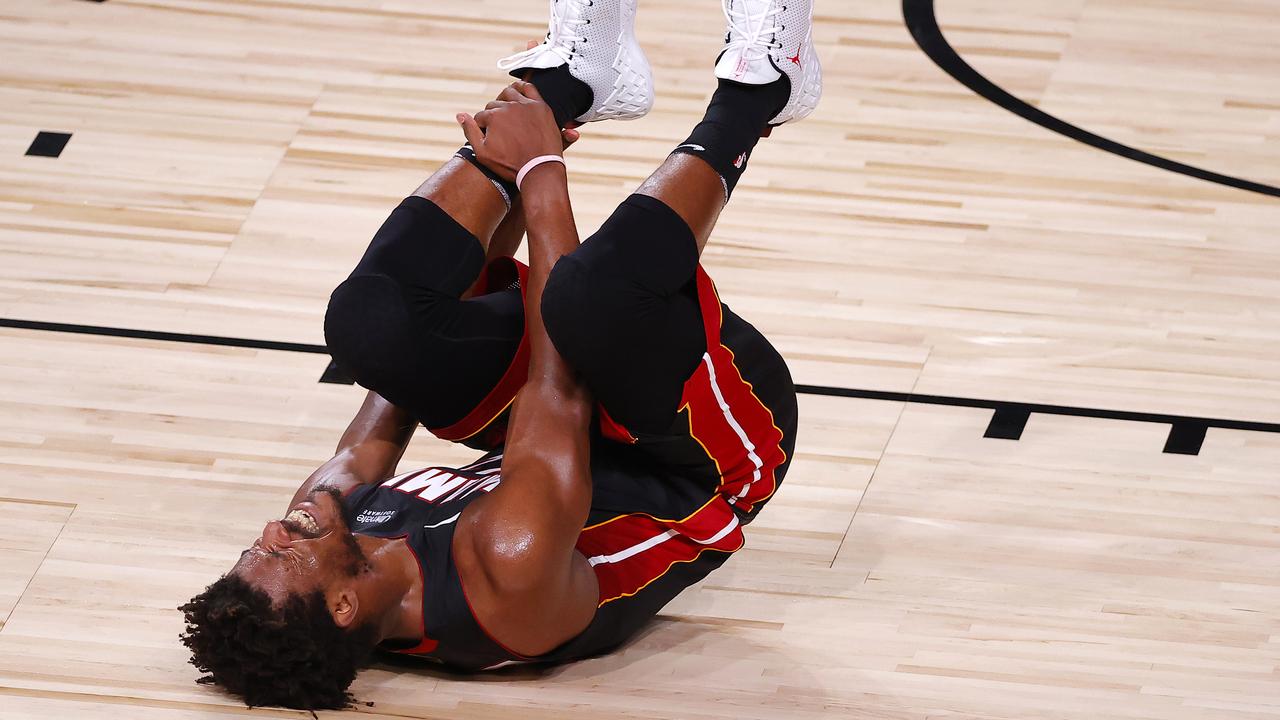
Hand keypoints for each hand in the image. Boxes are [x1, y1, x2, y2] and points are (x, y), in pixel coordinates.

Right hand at [458, 82, 572, 182]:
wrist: (539, 170)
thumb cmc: (511, 165)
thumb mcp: (483, 153)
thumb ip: (470, 132)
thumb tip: (460, 115)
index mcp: (493, 116)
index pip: (481, 117)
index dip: (482, 128)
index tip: (489, 137)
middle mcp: (508, 106)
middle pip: (494, 105)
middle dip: (493, 116)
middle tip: (500, 130)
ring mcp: (526, 105)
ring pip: (508, 93)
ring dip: (503, 99)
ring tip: (505, 111)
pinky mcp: (540, 106)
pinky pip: (529, 88)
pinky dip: (521, 86)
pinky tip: (517, 90)